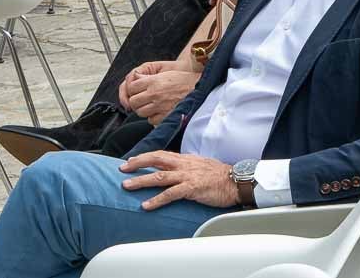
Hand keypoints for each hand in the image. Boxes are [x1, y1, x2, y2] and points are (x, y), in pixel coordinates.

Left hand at [119, 61, 201, 125]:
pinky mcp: (165, 116)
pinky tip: (160, 111)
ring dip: (145, 110)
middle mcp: (155, 93)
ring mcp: (160, 106)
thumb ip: (149, 77)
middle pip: (133, 101)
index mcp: (154, 81)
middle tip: (144, 100)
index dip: (132, 90)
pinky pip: (151, 120)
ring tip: (153, 106)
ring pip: (140, 112)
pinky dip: (154, 117)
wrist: (202, 89)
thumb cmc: (185, 81)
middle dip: (137, 101)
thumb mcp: (166, 73)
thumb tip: (134, 78)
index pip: (131, 87)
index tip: (136, 91)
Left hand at [120, 151, 239, 209]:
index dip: (145, 157)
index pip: (161, 155)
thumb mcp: (201, 166)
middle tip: (122, 168)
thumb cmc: (220, 176)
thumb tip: (174, 171)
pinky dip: (157, 199)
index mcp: (187, 160)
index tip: (131, 161)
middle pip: (157, 160)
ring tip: (126, 186)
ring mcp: (188, 176)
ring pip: (159, 176)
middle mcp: (185, 165)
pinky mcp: (192, 188)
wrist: (236, 181)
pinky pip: (171, 194)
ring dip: (141, 181)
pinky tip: (146, 205)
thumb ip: (187, 167)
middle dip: (137, 163)